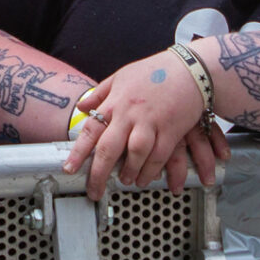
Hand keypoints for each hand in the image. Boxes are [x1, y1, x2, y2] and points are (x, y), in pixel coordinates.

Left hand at [61, 51, 224, 199]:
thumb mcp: (122, 76)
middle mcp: (130, 113)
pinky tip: (145, 178)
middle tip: (94, 191)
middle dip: (99, 173)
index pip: (91, 129)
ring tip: (124, 181)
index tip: (69, 169)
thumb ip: (101, 92)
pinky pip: (159, 155)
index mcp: (116, 101)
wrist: (191, 68)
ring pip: (135, 155)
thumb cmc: (155, 71)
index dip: (78, 152)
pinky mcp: (171, 129)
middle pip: (109, 148)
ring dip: (128, 172)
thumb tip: (82, 106)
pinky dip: (150, 170)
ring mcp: (151, 122)